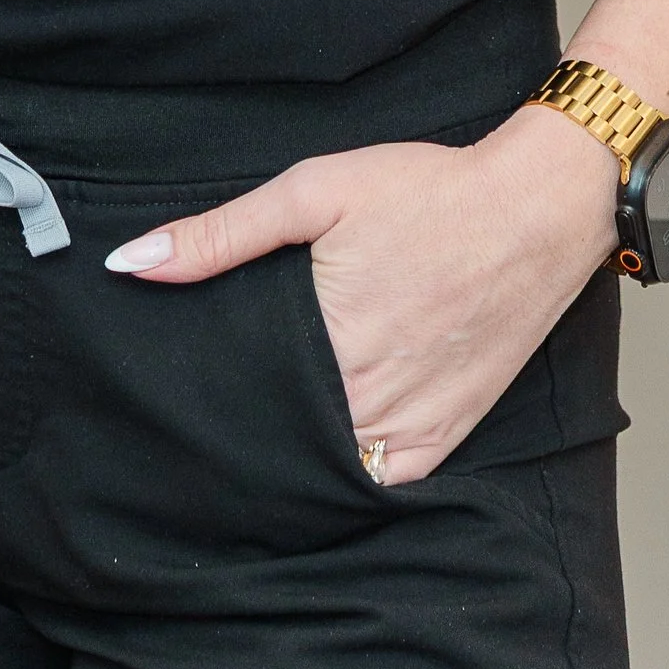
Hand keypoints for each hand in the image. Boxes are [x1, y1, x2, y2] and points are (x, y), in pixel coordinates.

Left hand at [104, 103, 618, 483]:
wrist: (535, 209)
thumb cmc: (427, 192)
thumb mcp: (315, 190)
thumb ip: (221, 234)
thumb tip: (133, 263)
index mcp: (328, 340)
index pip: (238, 397)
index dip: (203, 394)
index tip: (172, 388)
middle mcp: (369, 395)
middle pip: (280, 434)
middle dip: (242, 422)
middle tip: (201, 409)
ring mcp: (412, 424)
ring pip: (326, 463)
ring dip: (291, 448)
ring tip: (254, 425)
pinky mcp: (447, 435)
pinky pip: (383, 478)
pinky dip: (350, 468)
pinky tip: (324, 439)